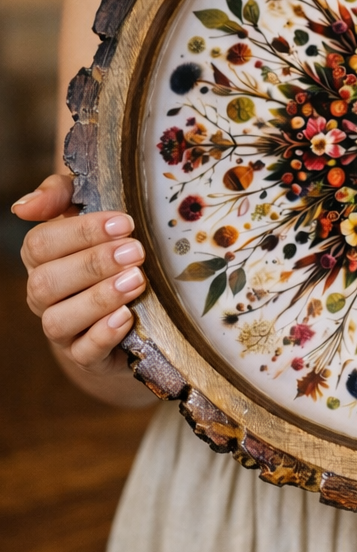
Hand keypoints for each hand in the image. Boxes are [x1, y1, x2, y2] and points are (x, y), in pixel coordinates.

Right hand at [14, 174, 151, 403]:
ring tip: (137, 281)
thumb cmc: (110, 249)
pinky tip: (127, 316)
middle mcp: (44, 296)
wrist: (132, 308)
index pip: (40, 244)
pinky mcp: (87, 357)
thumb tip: (24, 206)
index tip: (125, 222)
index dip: (81, 232)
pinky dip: (103, 335)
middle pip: (47, 282)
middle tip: (135, 251)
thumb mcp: (91, 213)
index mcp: (42, 259)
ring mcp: (63, 330)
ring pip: (58, 320)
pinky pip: (84, 352)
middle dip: (93, 264)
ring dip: (99, 299)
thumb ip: (61, 194)